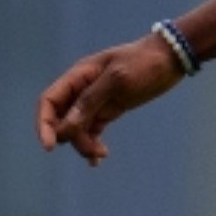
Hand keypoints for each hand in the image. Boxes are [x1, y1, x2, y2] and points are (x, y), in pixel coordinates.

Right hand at [36, 36, 182, 166]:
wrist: (172, 58)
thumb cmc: (145, 62)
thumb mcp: (118, 80)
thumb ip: (90, 101)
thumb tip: (65, 126)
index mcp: (79, 76)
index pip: (49, 101)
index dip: (44, 124)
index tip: (49, 146)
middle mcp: (83, 89)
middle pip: (61, 119)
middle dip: (69, 137)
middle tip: (91, 150)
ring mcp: (96, 100)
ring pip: (76, 128)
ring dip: (83, 143)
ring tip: (101, 154)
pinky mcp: (109, 109)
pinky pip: (92, 130)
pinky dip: (92, 143)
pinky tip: (98, 158)